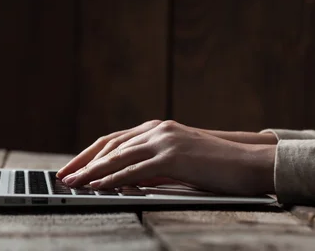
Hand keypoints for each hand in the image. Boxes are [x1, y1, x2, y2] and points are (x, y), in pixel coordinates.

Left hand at [59, 120, 274, 195]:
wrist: (251, 164)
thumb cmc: (217, 167)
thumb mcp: (179, 162)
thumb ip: (153, 165)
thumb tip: (125, 179)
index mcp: (158, 128)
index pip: (114, 140)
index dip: (90, 154)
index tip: (73, 167)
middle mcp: (158, 129)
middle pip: (110, 145)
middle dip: (83, 162)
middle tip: (63, 176)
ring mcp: (165, 141)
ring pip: (118, 156)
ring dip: (91, 172)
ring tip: (72, 183)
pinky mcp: (174, 157)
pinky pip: (135, 169)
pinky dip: (112, 178)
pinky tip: (97, 186)